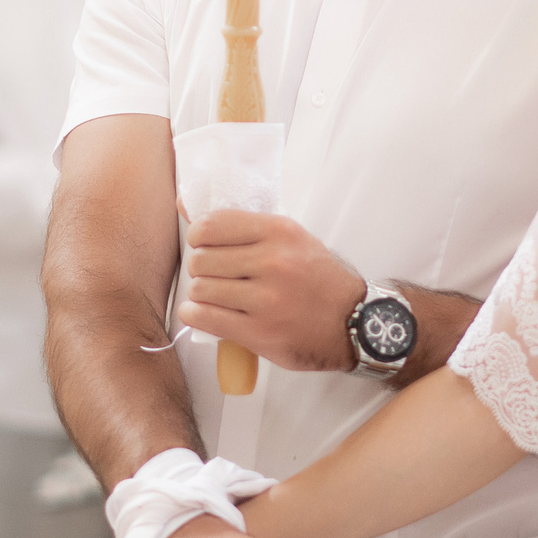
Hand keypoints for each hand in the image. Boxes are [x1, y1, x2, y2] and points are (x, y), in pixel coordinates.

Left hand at [177, 209, 366, 372]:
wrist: (353, 323)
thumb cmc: (318, 280)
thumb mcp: (291, 240)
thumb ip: (244, 226)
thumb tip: (185, 205)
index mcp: (280, 232)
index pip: (212, 225)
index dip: (199, 236)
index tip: (205, 245)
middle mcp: (273, 262)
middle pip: (201, 259)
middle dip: (202, 269)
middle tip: (216, 275)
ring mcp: (266, 299)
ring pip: (200, 289)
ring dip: (201, 294)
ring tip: (217, 296)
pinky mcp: (259, 332)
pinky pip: (204, 317)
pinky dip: (196, 314)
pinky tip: (206, 313)